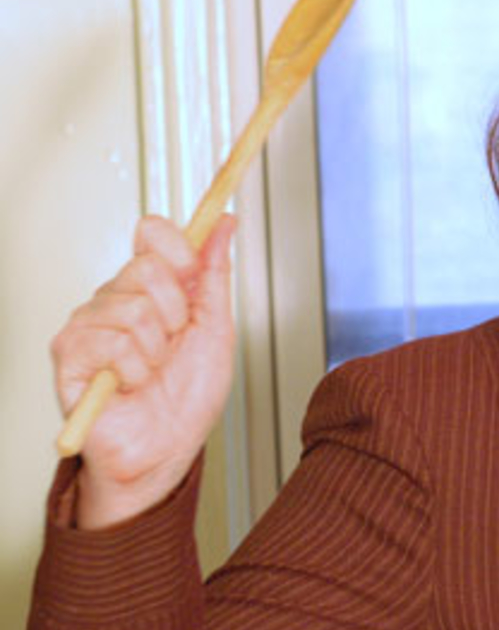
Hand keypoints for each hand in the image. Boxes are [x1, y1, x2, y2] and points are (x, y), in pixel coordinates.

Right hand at [50, 214, 238, 529]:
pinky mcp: (70, 354)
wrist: (167, 450)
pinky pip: (112, 342)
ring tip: (151, 372)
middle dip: (177, 313)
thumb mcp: (216, 330)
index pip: (151, 232)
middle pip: (146, 265)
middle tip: (173, 345)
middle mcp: (115, 299)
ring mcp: (89, 324)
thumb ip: (215, 275)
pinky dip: (135, 370)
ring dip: (157, 350)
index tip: (193, 270)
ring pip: (133, 307)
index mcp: (151, 289)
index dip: (178, 246)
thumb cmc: (187, 399)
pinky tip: (130, 385)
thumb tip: (224, 225)